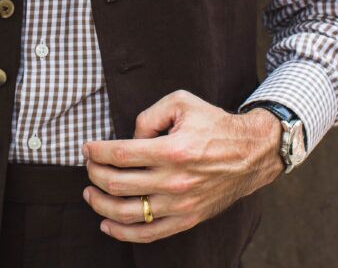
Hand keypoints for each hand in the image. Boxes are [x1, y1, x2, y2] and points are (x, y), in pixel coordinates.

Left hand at [82, 89, 282, 242]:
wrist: (251, 152)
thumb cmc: (213, 124)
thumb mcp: (181, 102)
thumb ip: (149, 115)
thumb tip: (130, 138)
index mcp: (172, 150)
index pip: (120, 155)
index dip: (96, 152)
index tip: (87, 148)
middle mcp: (174, 180)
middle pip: (117, 184)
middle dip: (94, 173)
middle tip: (88, 164)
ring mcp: (180, 203)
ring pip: (128, 213)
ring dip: (100, 204)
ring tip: (89, 192)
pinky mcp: (187, 219)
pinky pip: (149, 234)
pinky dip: (123, 233)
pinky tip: (106, 223)